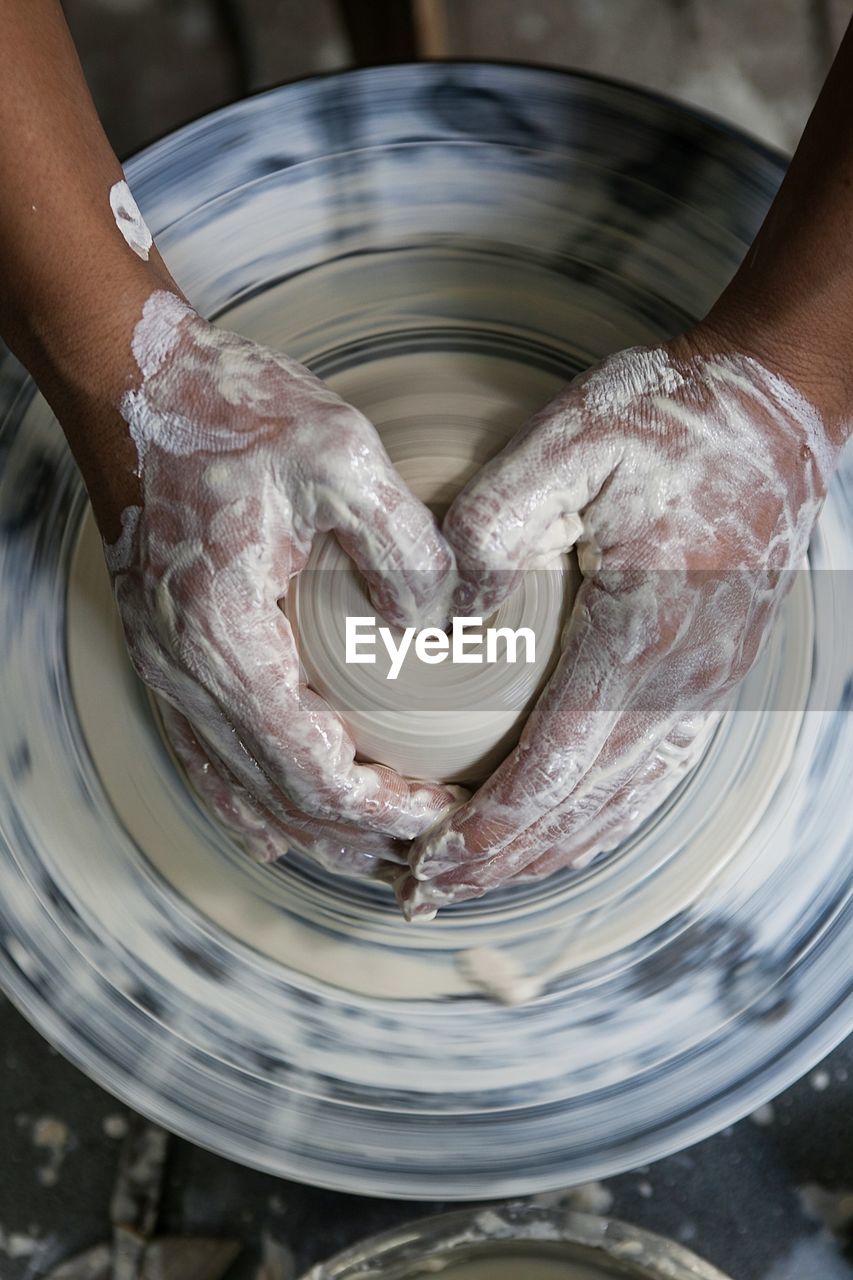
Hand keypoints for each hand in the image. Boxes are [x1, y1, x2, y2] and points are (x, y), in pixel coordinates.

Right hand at [104, 290, 459, 867]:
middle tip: (428, 838)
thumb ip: (402, 547)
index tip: (442, 812)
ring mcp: (168, 670)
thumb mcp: (339, 456)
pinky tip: (277, 826)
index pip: (309, 769)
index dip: (379, 808)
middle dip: (355, 831)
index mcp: (227, 640)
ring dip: (308, 827)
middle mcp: (186, 674)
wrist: (138, 389)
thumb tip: (439, 626)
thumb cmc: (231, 416)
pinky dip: (249, 802)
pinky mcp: (169, 654)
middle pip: (275, 797)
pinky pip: (205, 755)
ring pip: (238, 789)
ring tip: (371, 846)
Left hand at [397, 334, 835, 916]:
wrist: (775, 411)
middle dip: (502, 862)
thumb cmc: (671, 420)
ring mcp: (706, 688)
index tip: (429, 863)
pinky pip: (652, 776)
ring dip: (545, 854)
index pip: (557, 766)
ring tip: (474, 880)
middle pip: (585, 808)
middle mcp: (685, 682)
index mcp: (645, 633)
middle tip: (421, 893)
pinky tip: (556, 838)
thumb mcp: (573, 438)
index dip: (490, 828)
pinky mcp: (710, 680)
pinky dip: (597, 822)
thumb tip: (447, 620)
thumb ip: (495, 520)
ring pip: (622, 806)